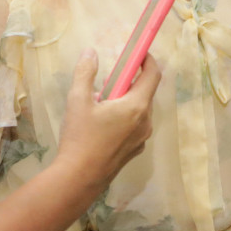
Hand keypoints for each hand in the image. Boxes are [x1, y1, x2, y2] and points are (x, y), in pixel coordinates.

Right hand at [56, 50, 158, 188]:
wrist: (79, 178)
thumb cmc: (80, 137)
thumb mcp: (78, 100)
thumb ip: (85, 73)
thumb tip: (91, 52)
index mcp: (136, 106)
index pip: (153, 75)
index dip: (148, 60)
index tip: (138, 53)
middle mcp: (145, 122)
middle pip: (145, 93)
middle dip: (129, 82)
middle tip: (108, 80)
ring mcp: (141, 139)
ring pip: (139, 110)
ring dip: (124, 101)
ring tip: (99, 105)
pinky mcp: (134, 151)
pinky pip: (134, 126)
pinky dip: (123, 118)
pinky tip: (101, 125)